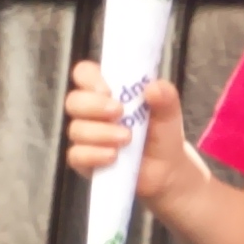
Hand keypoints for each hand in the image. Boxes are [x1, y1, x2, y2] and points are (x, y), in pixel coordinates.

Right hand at [65, 62, 192, 210]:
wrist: (166, 169)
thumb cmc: (161, 133)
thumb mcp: (169, 112)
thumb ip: (165, 96)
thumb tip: (153, 88)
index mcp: (107, 92)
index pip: (84, 74)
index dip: (90, 78)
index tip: (108, 90)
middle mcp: (91, 112)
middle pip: (74, 101)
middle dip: (94, 106)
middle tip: (119, 113)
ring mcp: (86, 137)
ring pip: (76, 130)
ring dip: (101, 133)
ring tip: (127, 139)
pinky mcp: (85, 160)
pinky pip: (76, 156)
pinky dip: (94, 155)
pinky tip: (113, 157)